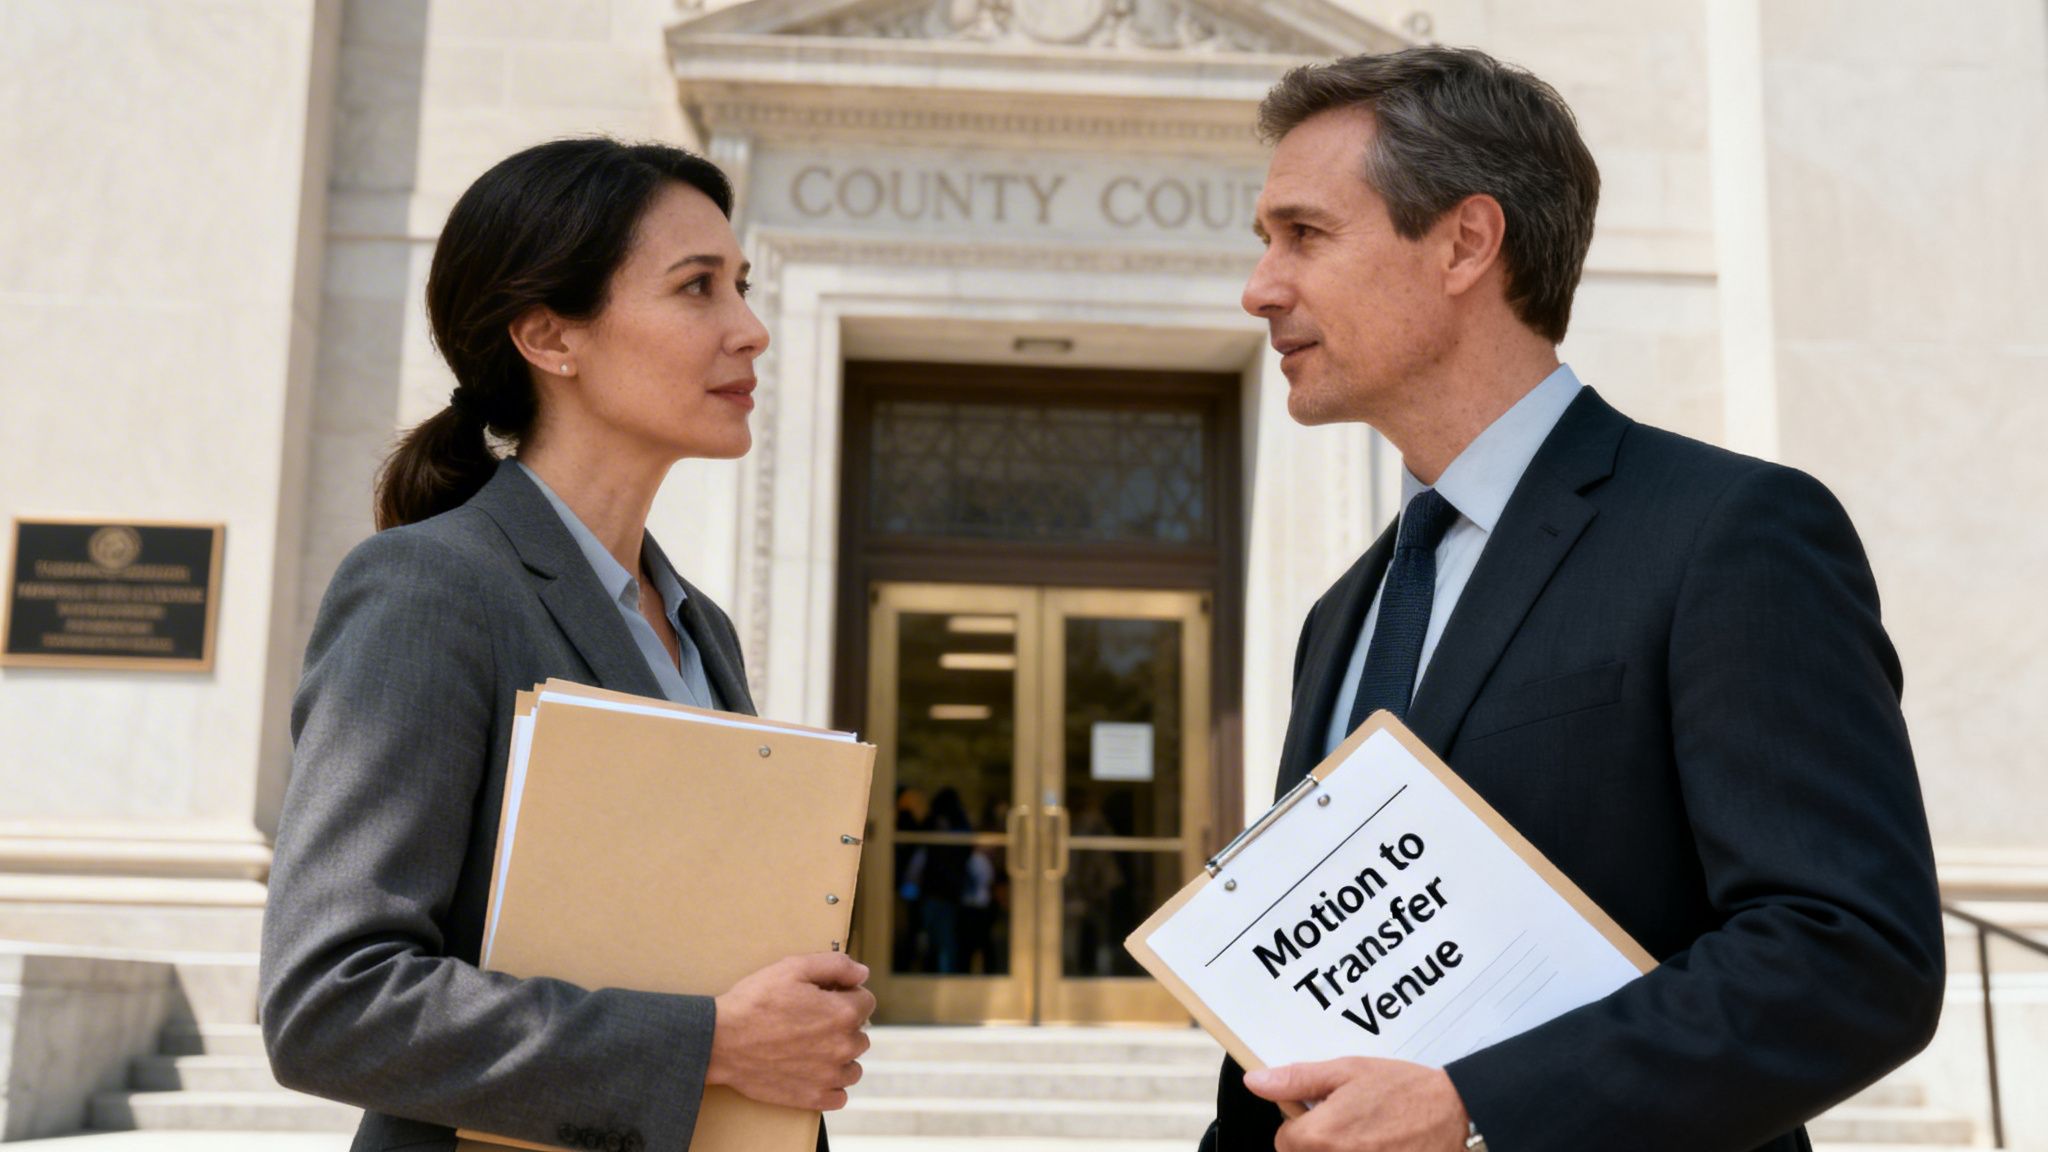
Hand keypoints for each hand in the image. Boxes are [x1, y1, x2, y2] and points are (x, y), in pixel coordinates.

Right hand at [707, 952, 874, 1110]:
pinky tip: (810, 1072)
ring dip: (840, 1057)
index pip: (866, 1001)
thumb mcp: (793, 968)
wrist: (721, 1041)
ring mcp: (829, 1076)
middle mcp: (843, 1047)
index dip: (844, 995)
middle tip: (810, 1021)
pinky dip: (830, 1085)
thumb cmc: (755, 1002)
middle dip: (842, 1025)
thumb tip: (863, 973)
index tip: (823, 997)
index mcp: (843, 1013)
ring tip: (810, 1048)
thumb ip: (835, 965)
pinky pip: (839, 1095)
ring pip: (853, 1066)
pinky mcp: (813, 1098)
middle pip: (860, 1034)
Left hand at [1244, 1058, 1468, 1151]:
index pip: (1284, 1142)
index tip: (1321, 1113)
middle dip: (1317, 1142)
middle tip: (1347, 1123)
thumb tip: (1255, 1081)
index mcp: (1323, 1135)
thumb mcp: (1345, 1071)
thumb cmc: (1400, 1087)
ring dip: (1338, 1151)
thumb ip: (1296, 1080)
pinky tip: (1378, 1145)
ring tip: (1366, 1136)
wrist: (1452, 1108)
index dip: (1299, 1125)